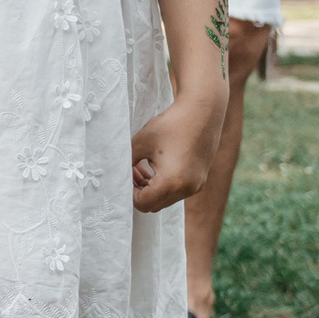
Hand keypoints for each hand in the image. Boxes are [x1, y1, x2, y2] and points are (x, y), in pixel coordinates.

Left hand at [130, 94, 220, 213]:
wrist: (202, 112)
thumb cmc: (170, 125)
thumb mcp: (140, 143)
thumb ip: (126, 163)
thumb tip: (116, 175)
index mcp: (172, 183)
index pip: (143, 203)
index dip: (128, 192)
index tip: (123, 174)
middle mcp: (187, 189)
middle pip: (154, 205)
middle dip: (139, 191)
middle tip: (130, 171)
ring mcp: (196, 186)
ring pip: (165, 199)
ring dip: (150, 188)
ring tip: (139, 167)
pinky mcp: (199, 180)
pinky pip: (176, 192)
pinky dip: (163, 185)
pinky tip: (154, 166)